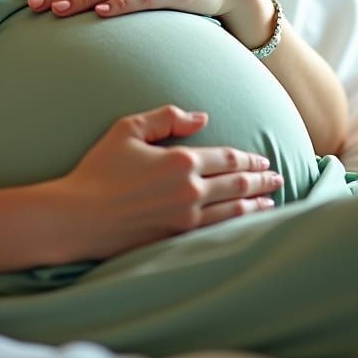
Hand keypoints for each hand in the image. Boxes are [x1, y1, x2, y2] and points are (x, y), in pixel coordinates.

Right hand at [52, 104, 280, 260]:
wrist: (79, 216)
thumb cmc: (99, 169)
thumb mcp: (128, 128)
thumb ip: (166, 117)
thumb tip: (201, 117)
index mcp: (180, 160)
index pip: (226, 157)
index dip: (248, 159)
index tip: (262, 159)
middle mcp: (190, 190)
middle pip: (237, 184)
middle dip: (261, 179)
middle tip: (277, 176)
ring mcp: (186, 219)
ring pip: (233, 210)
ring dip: (256, 203)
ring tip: (271, 198)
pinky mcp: (177, 239)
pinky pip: (219, 231)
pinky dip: (239, 224)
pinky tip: (247, 221)